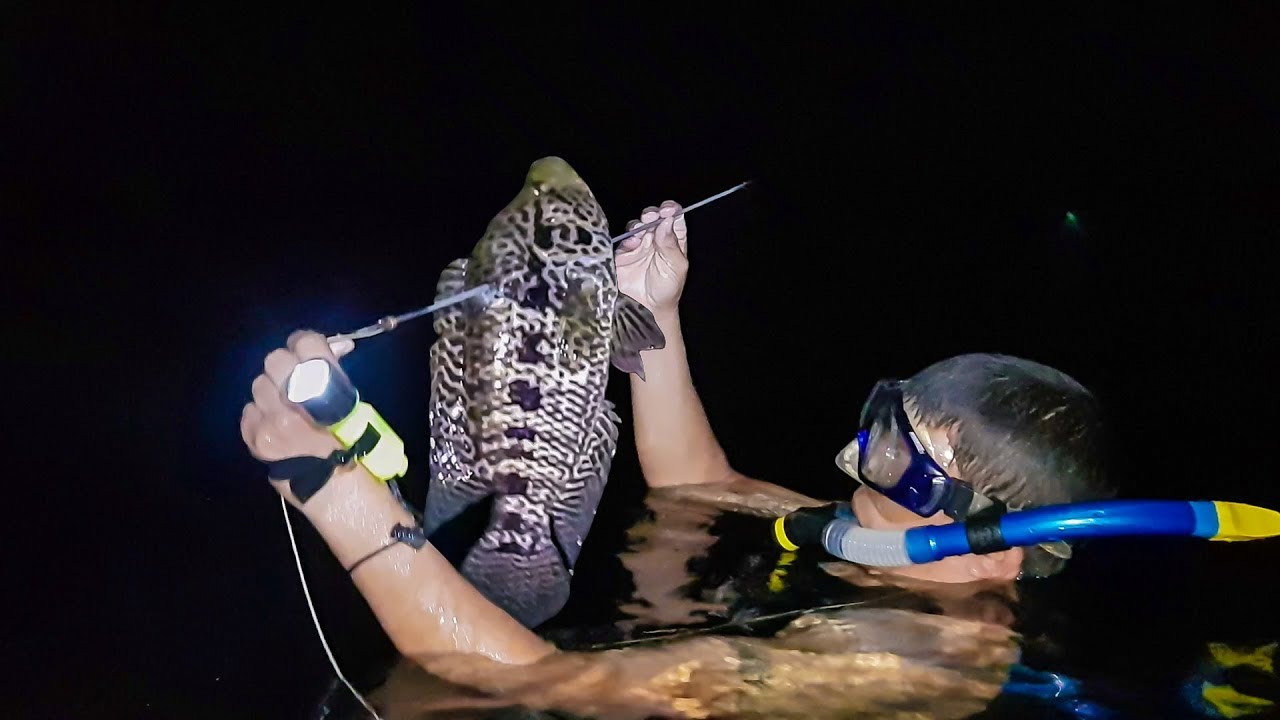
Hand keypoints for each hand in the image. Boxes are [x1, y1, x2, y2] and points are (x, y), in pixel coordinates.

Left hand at [240, 330, 355, 467]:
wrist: (337, 490)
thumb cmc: (355, 446)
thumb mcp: (355, 403)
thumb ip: (335, 373)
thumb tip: (336, 345)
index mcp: (325, 388)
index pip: (306, 342)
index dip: (305, 343)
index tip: (308, 350)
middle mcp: (294, 400)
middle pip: (275, 359)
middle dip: (285, 366)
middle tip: (294, 378)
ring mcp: (271, 420)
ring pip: (258, 384)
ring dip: (271, 390)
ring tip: (285, 405)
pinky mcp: (255, 438)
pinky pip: (249, 410)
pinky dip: (261, 413)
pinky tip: (275, 423)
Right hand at [616, 200, 687, 315]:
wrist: (648, 308)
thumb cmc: (668, 289)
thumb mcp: (676, 267)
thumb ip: (671, 244)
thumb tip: (666, 220)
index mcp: (673, 240)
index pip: (674, 218)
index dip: (671, 210)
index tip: (668, 209)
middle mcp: (656, 239)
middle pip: (654, 218)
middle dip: (653, 213)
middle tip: (653, 216)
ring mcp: (639, 245)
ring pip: (638, 225)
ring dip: (639, 223)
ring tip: (641, 230)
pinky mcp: (624, 253)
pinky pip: (624, 239)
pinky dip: (628, 237)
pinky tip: (633, 242)